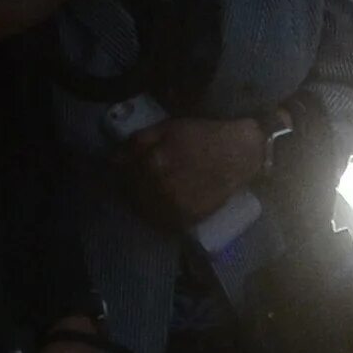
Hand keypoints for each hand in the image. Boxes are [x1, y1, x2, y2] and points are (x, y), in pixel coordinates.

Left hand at [121, 115, 268, 224]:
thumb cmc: (203, 136)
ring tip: (148, 195)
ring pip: (144, 211)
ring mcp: (174, 207)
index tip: (119, 170)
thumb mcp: (168, 128)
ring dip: (140, 204)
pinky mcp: (187, 220)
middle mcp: (160, 189)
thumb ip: (138, 142)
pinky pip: (161, 224)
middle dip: (127, 188)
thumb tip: (113, 159)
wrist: (240, 153)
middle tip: (133, 183)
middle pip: (130, 195)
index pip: (120, 175)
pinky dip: (156, 218)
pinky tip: (161, 208)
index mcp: (152, 163)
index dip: (117, 172)